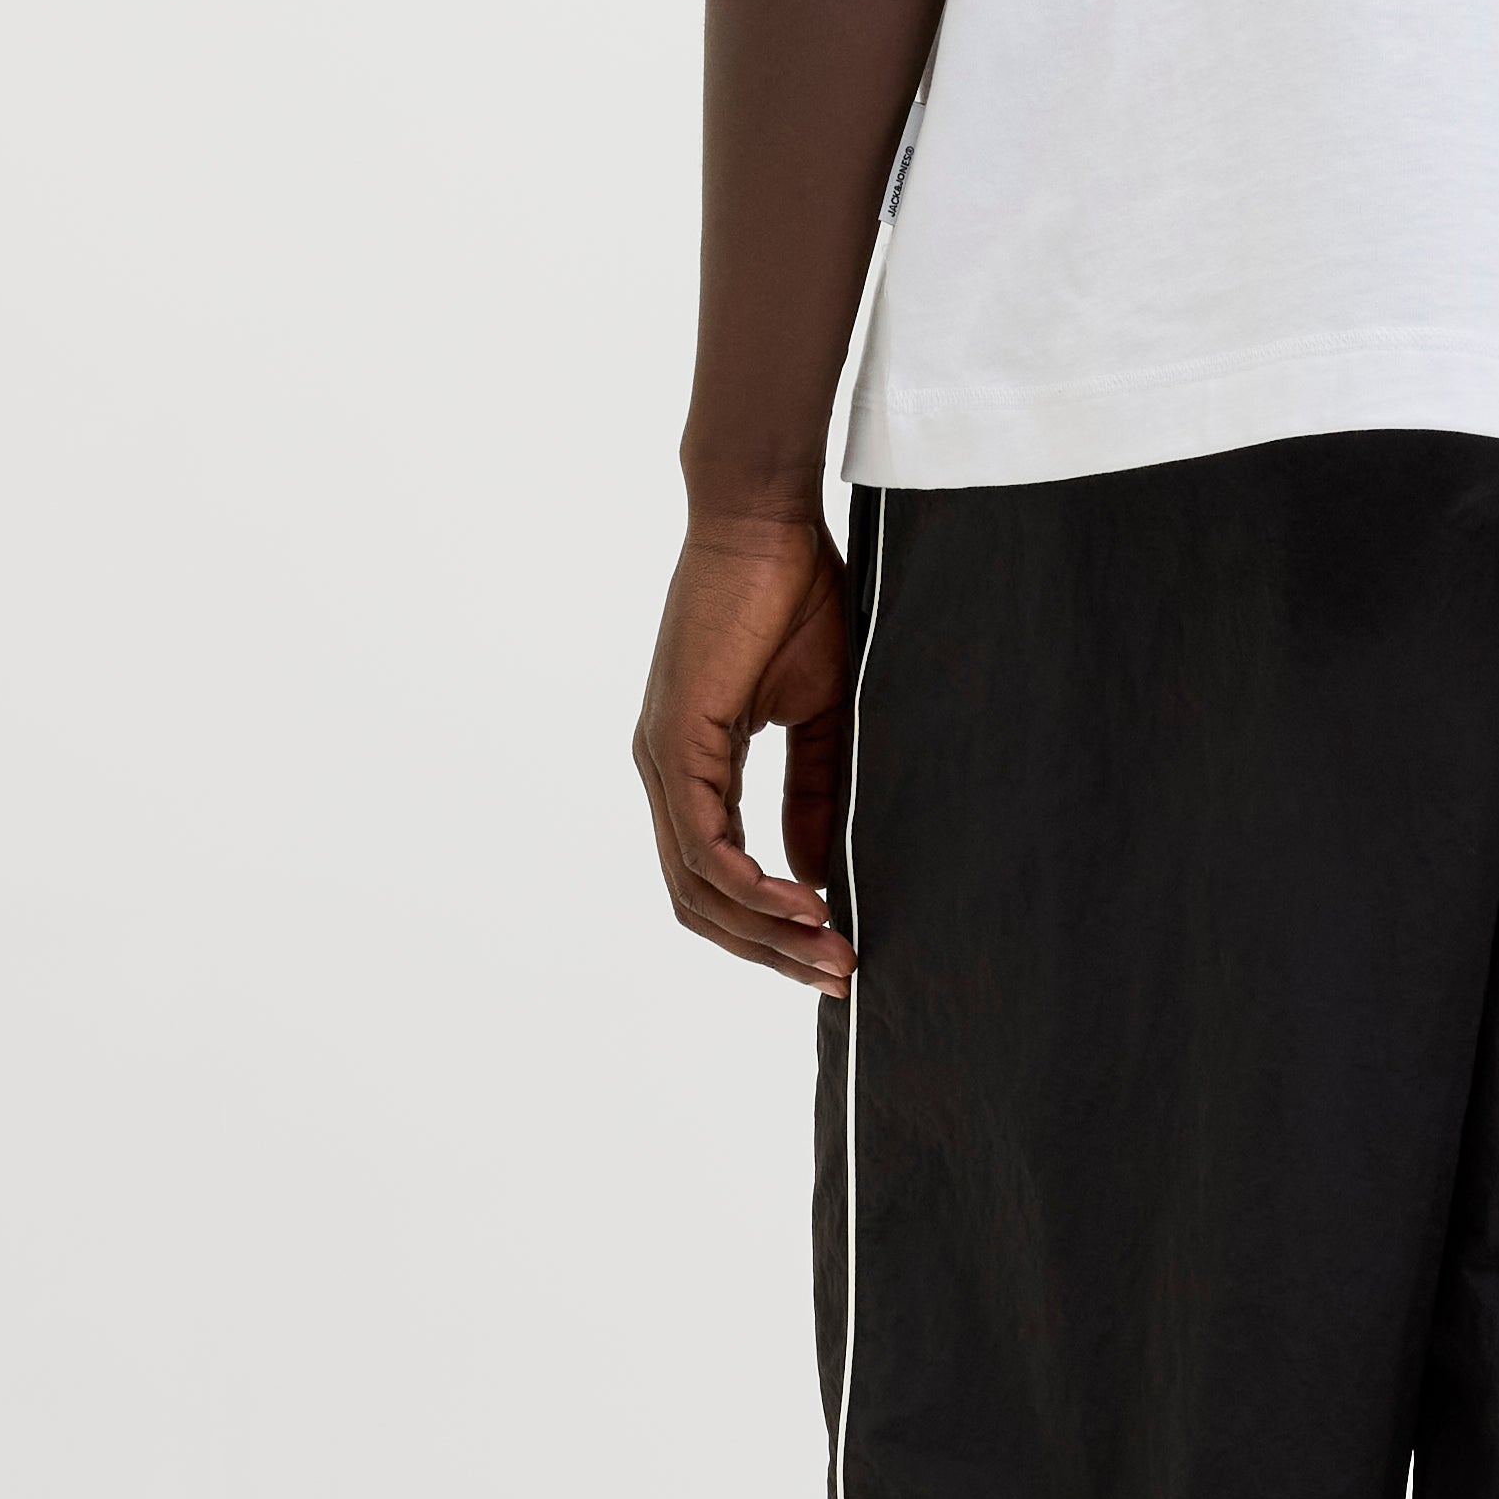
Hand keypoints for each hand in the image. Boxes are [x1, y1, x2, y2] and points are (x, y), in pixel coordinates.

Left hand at [633, 495, 857, 985]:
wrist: (766, 520)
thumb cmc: (795, 598)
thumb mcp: (817, 716)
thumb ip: (813, 794)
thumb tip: (818, 876)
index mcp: (692, 766)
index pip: (717, 876)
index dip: (771, 927)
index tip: (832, 955)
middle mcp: (664, 771)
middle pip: (699, 900)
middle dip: (768, 949)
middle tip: (836, 977)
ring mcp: (662, 758)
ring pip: (696, 883)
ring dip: (764, 929)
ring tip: (829, 953)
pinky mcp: (674, 739)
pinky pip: (699, 841)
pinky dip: (749, 883)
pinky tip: (802, 903)